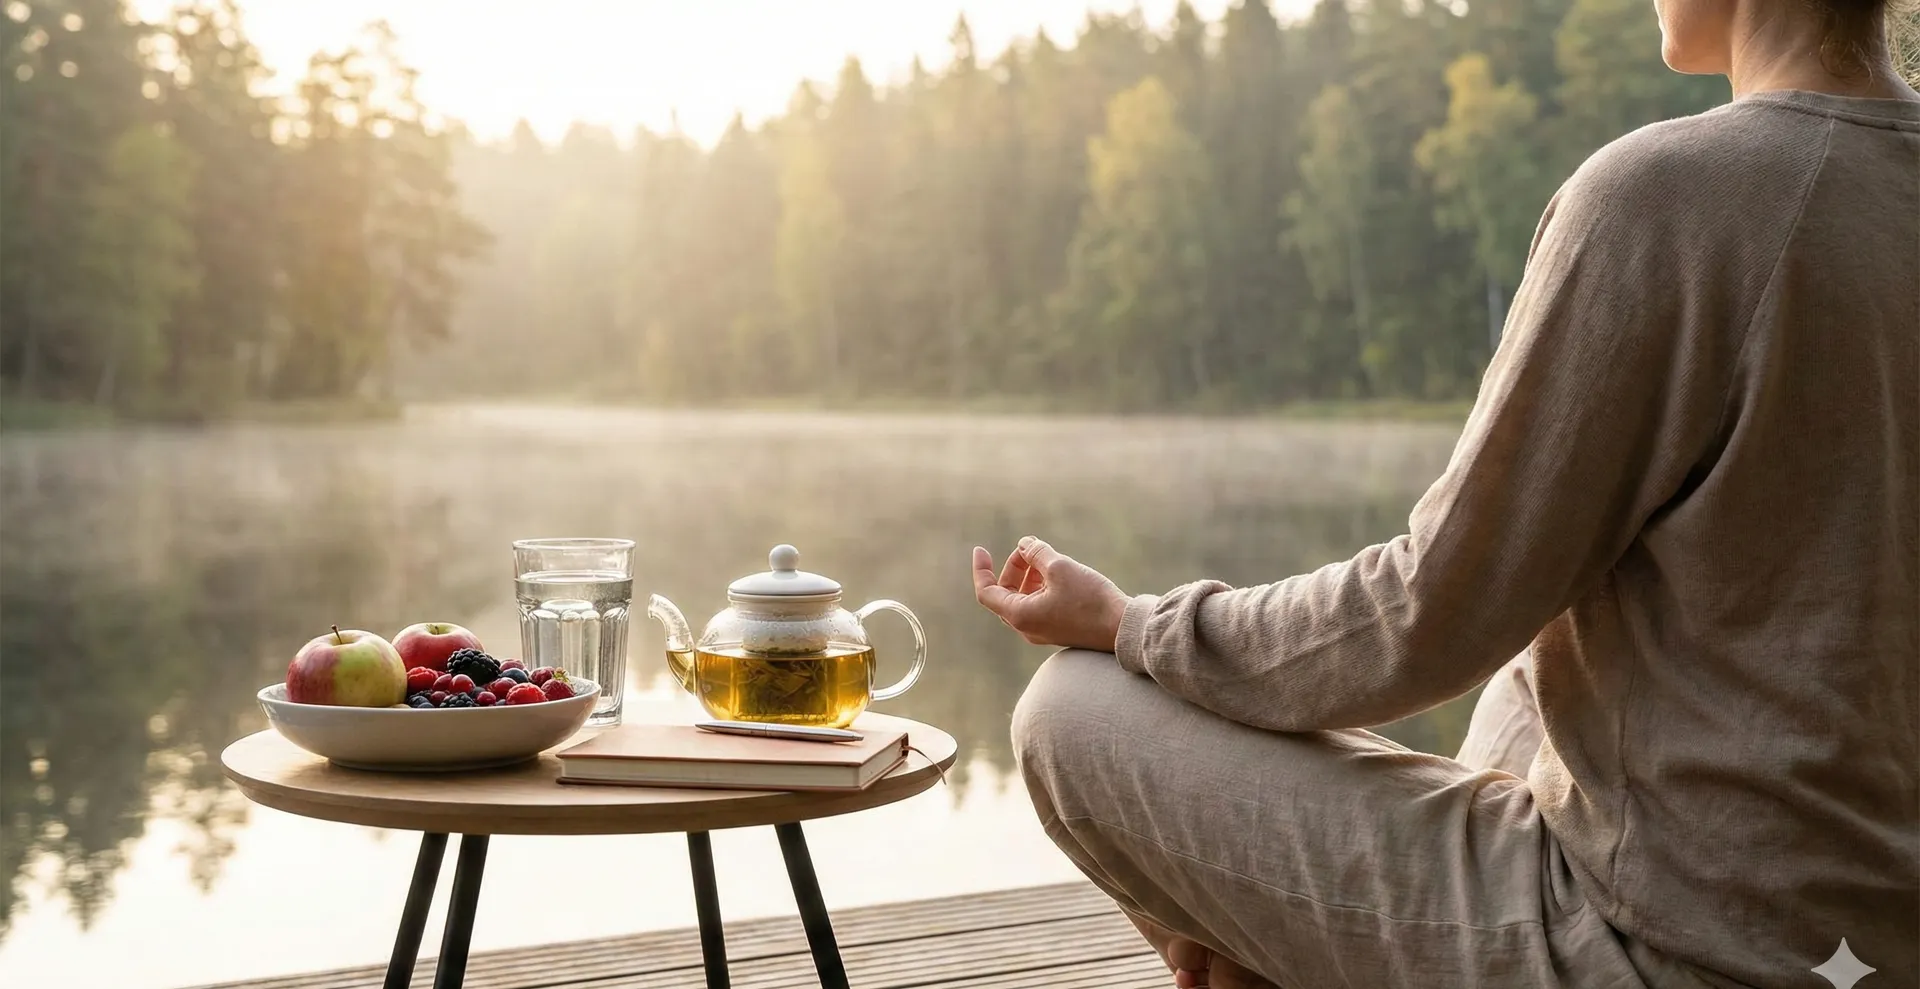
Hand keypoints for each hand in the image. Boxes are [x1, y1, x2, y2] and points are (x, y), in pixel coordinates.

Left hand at [971, 536, 1128, 652]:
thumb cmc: (1090, 600)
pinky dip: (1042, 586)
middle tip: (1030, 549)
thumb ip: (1036, 552)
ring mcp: (1043, 630)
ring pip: (1024, 598)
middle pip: (1006, 593)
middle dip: (1014, 567)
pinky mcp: (1059, 629)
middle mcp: (1027, 627)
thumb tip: (1025, 544)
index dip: (981, 569)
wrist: (1123, 628)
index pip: (986, 592)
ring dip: (1029, 575)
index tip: (981, 549)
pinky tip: (1057, 572)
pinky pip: (1040, 605)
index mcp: (1020, 615)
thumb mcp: (1059, 567)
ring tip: (1046, 557)